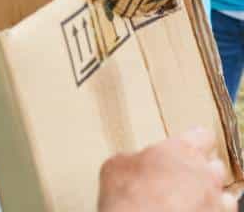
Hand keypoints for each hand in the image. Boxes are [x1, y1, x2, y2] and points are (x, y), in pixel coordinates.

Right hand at [98, 128, 237, 211]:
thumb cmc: (128, 196)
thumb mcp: (116, 165)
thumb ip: (135, 158)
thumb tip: (134, 163)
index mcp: (181, 150)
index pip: (202, 136)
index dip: (195, 141)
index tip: (188, 145)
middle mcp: (205, 174)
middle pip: (215, 166)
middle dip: (202, 171)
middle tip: (182, 177)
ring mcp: (215, 204)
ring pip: (224, 196)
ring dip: (210, 197)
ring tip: (190, 201)